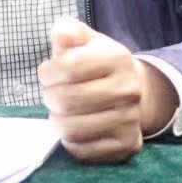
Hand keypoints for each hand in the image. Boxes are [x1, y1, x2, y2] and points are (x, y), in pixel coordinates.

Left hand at [37, 17, 178, 163]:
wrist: (133, 91)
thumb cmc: (98, 63)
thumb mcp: (85, 40)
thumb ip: (69, 32)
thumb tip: (61, 35)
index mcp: (118, 58)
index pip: (67, 67)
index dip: (48, 72)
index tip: (48, 73)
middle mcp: (129, 90)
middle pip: (66, 100)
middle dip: (49, 97)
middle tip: (53, 94)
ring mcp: (130, 120)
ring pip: (71, 129)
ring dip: (57, 121)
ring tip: (63, 112)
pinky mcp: (127, 145)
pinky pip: (82, 151)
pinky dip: (71, 141)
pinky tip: (76, 128)